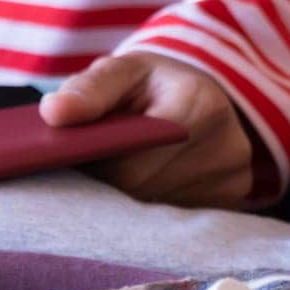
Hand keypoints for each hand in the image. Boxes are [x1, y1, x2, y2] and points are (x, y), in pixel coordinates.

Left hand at [39, 52, 254, 209]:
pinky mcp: (234, 200)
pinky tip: (146, 183)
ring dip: (131, 199)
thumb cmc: (153, 83)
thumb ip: (88, 89)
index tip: (82, 157)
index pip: (134, 162)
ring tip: (121, 171)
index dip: (99, 163)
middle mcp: (228, 146)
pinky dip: (153, 207)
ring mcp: (234, 178)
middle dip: (112, 182)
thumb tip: (54, 114)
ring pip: (159, 212)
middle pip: (145, 190)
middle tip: (95, 165)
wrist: (200, 90)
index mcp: (200, 104)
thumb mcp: (122, 70)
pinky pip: (177, 220)